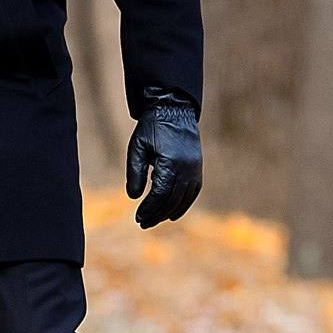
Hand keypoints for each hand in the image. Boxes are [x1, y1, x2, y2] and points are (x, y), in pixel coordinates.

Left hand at [125, 89, 201, 228]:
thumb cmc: (152, 127)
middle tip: (143, 223)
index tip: (138, 217)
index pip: (160, 194)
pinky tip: (173, 213)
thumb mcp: (137, 147)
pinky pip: (193, 191)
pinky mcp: (198, 166)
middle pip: (172, 200)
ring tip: (155, 220)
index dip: (149, 208)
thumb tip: (134, 197)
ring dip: (170, 212)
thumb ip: (135, 172)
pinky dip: (184, 203)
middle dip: (157, 214)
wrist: (174, 109)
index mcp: (171, 163)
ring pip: (185, 198)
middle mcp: (187, 168)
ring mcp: (195, 168)